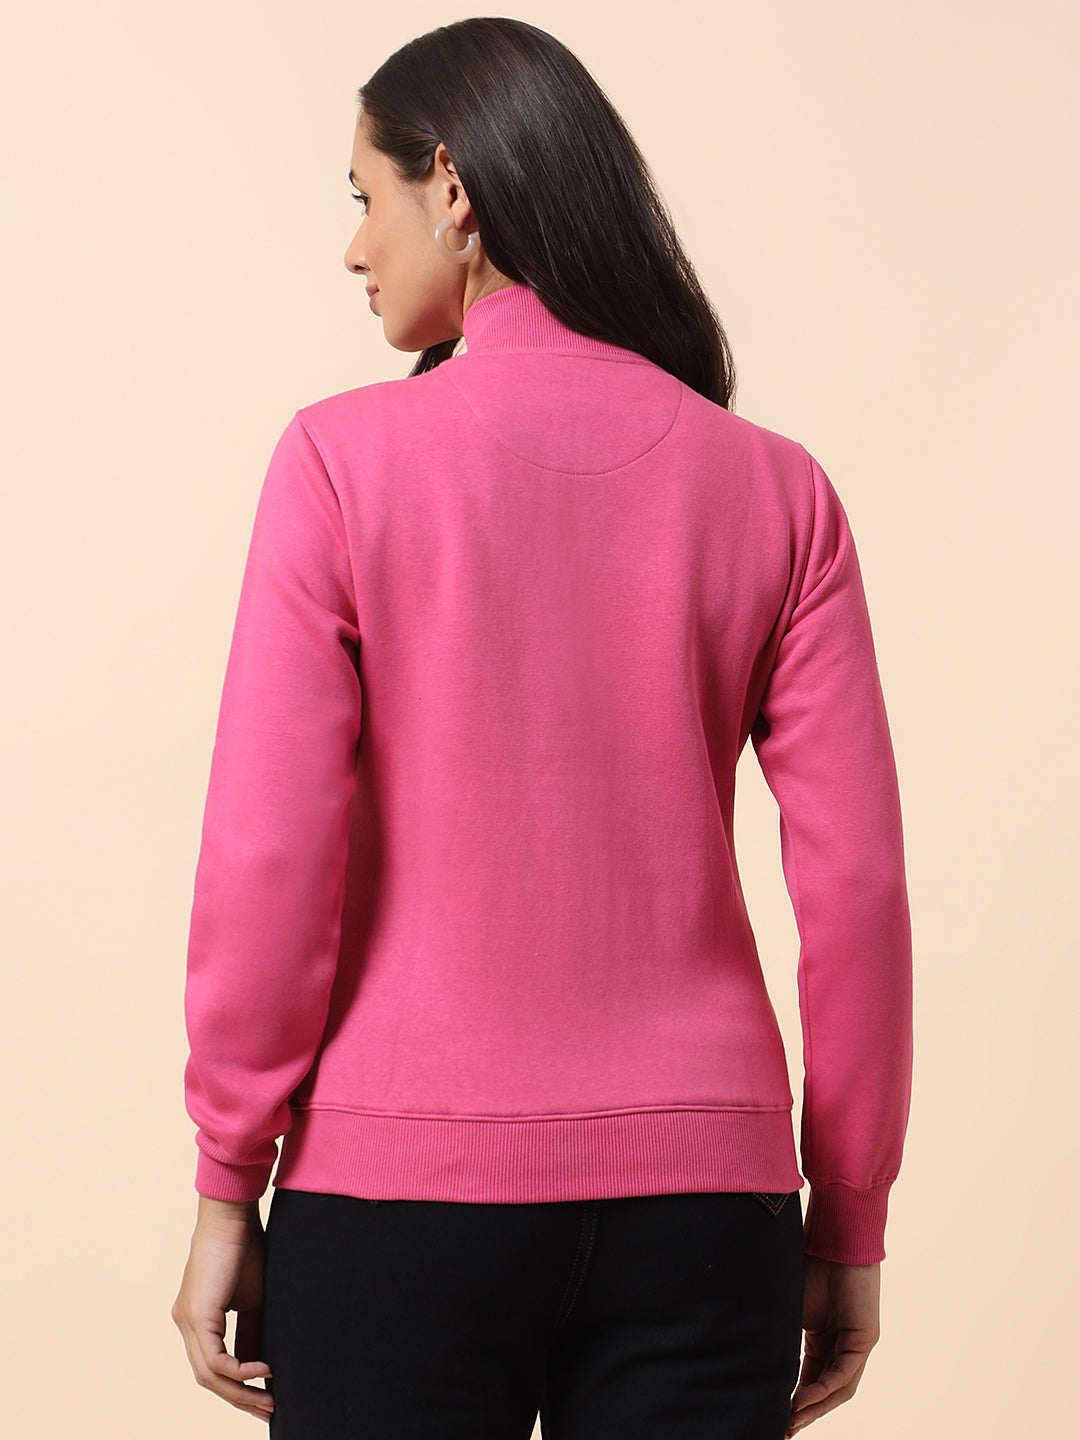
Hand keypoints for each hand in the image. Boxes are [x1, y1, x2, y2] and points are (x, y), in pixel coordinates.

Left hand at [172, 1196, 275, 1423]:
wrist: (233, 1216)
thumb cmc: (245, 1248)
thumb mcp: (252, 1299)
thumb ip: (250, 1332)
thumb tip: (260, 1365)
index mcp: (196, 1319)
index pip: (212, 1366)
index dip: (237, 1387)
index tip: (265, 1398)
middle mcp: (185, 1324)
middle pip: (209, 1378)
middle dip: (240, 1399)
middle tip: (268, 1411)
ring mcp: (187, 1322)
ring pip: (210, 1375)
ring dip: (241, 1392)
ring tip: (269, 1399)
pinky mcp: (197, 1316)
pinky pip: (217, 1361)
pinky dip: (241, 1371)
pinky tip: (264, 1370)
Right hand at [786, 1255, 880, 1434]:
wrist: (833, 1239)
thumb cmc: (808, 1265)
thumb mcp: (789, 1310)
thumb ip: (781, 1338)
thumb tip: (752, 1358)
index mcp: (823, 1336)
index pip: (810, 1376)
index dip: (794, 1398)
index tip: (775, 1415)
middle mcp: (842, 1343)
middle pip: (825, 1388)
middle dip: (804, 1411)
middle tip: (784, 1429)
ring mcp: (856, 1343)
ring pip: (837, 1387)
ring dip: (814, 1407)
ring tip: (791, 1421)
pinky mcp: (865, 1339)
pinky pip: (844, 1373)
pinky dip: (824, 1389)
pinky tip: (803, 1400)